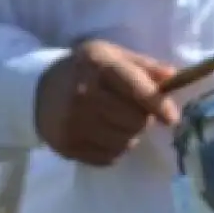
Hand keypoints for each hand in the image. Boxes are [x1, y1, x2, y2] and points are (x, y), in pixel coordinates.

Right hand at [34, 40, 179, 165]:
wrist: (39, 89)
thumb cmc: (86, 69)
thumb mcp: (113, 55)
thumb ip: (145, 66)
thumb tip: (174, 78)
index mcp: (99, 66)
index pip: (135, 88)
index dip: (158, 104)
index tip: (172, 118)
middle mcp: (83, 95)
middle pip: (134, 120)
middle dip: (144, 117)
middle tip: (137, 111)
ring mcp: (73, 124)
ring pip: (124, 141)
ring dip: (131, 134)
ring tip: (120, 121)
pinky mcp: (67, 147)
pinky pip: (109, 157)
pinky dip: (116, 148)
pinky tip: (107, 133)